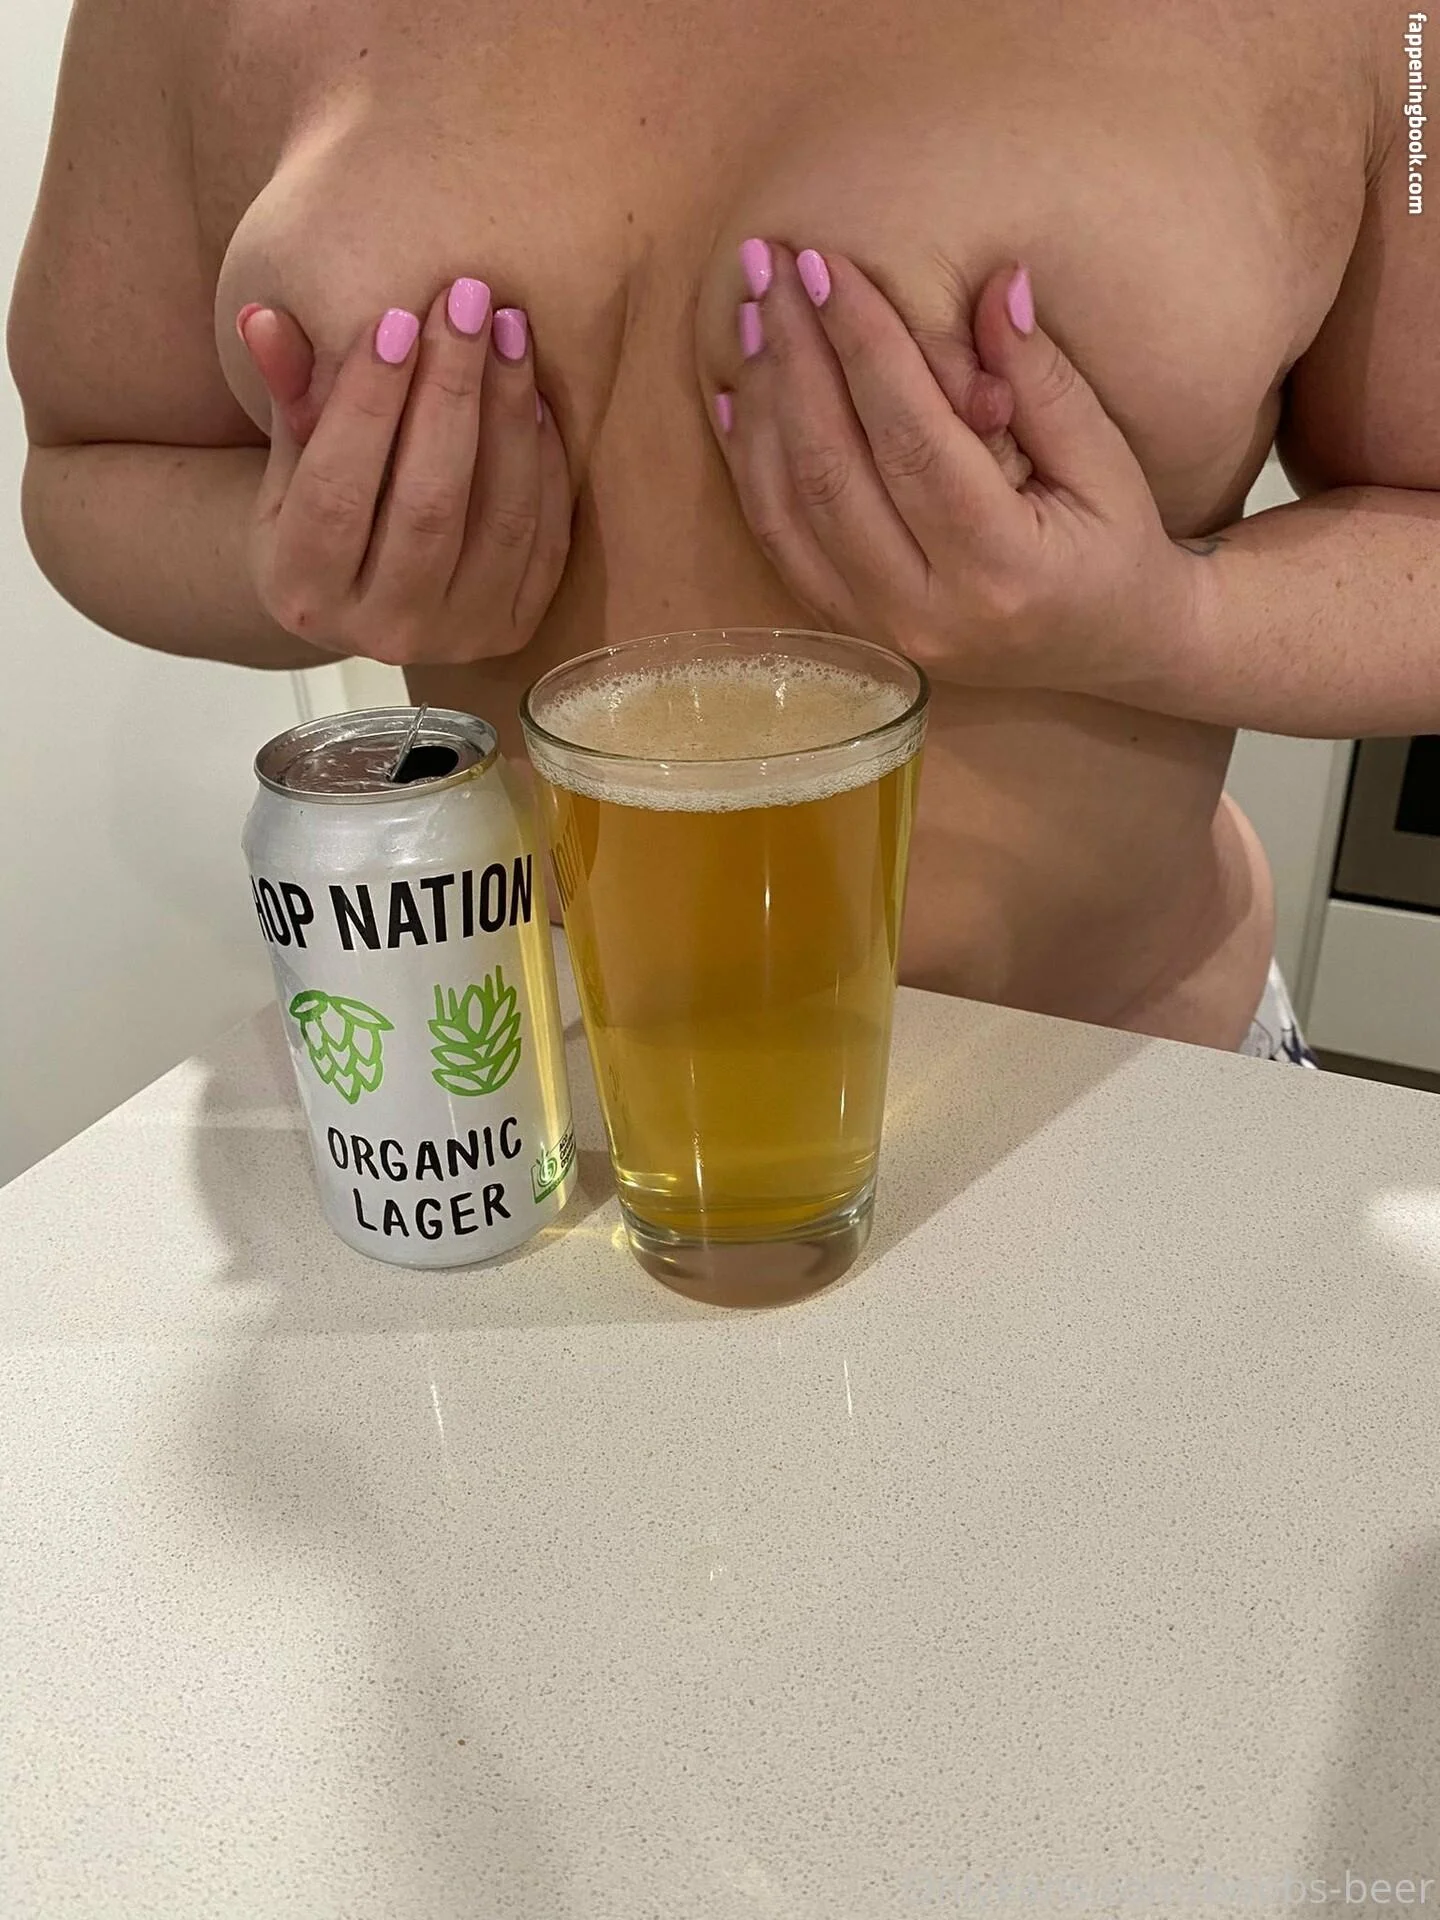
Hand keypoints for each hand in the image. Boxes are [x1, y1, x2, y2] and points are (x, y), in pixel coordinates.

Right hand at [239, 283, 571, 666]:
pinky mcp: (514, 628)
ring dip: (508, 415)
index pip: (338, 490)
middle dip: (451, 392)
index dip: (369, 402)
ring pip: (498, 519)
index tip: (398, 317)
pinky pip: (544, 538)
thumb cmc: (317, 514)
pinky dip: (544, 461)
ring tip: (510, 329)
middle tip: (468, 299)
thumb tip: (264, 319)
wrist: (367, 597)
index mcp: (304, 592)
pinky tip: (534, 393)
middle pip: (428, 504)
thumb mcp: (287, 467)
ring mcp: (458, 637)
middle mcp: (383, 630)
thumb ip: (287, 398)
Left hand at [711, 243, 1194, 698]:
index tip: (829, 265)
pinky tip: (740, 398)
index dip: (866, 347)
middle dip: (797, 359)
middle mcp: (926, 612)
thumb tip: (996, 283)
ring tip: (754, 314)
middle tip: (771, 267)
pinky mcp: (850, 631)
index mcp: (1004, 571)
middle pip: (836, 472)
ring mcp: (877, 632)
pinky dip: (751, 468)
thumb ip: (1046, 381)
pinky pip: (780, 544)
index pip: (916, 440)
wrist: (1108, 649)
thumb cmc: (1115, 546)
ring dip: (764, 406)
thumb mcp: (1108, 463)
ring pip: (791, 510)